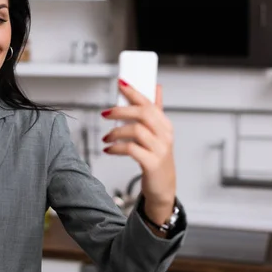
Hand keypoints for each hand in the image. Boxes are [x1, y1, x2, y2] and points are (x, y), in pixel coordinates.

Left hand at [101, 79, 175, 214]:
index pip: (149, 102)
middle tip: (105, 113)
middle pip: (143, 113)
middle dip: (121, 110)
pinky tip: (109, 149)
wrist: (163, 188)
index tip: (120, 83)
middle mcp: (165, 135)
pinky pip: (131, 149)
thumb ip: (156, 111)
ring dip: (116, 132)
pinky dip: (116, 148)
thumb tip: (156, 87)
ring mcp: (160, 149)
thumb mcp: (158, 134)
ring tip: (106, 138)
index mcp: (165, 125)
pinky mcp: (152, 163)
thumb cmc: (157, 158)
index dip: (134, 91)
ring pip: (136, 130)